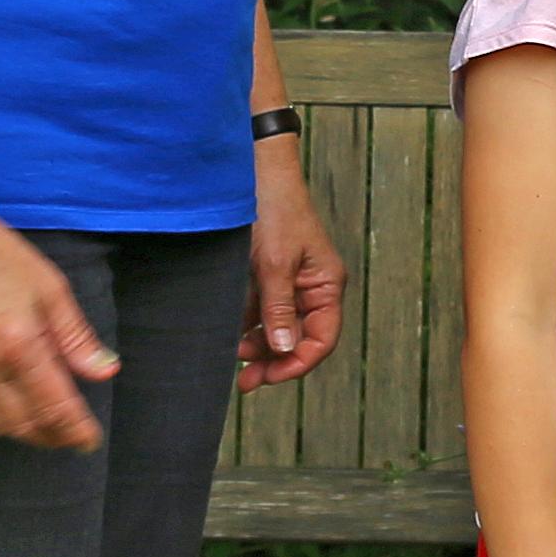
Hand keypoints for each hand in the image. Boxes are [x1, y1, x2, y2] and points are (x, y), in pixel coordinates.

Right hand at [0, 209, 117, 448]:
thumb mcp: (51, 290)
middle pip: (25, 423)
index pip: (54, 406)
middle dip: (54, 436)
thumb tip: (105, 372)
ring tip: (48, 429)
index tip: (91, 441)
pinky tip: (9, 414)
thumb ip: (77, 338)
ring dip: (25, 432)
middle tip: (73, 436)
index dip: (76, 429)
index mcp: (18, 343)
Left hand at [241, 147, 348, 391]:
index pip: (321, 338)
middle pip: (299, 339)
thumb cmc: (274, 212)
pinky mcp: (266, 279)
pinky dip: (246, 327)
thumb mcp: (275, 264)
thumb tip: (285, 350)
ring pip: (277, 330)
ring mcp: (288, 285)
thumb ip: (278, 309)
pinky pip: (260, 313)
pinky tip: (228, 336)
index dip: (297, 363)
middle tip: (245, 381)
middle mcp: (311, 290)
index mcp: (326, 286)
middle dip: (274, 361)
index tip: (268, 377)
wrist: (253, 175)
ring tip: (231, 354)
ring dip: (257, 346)